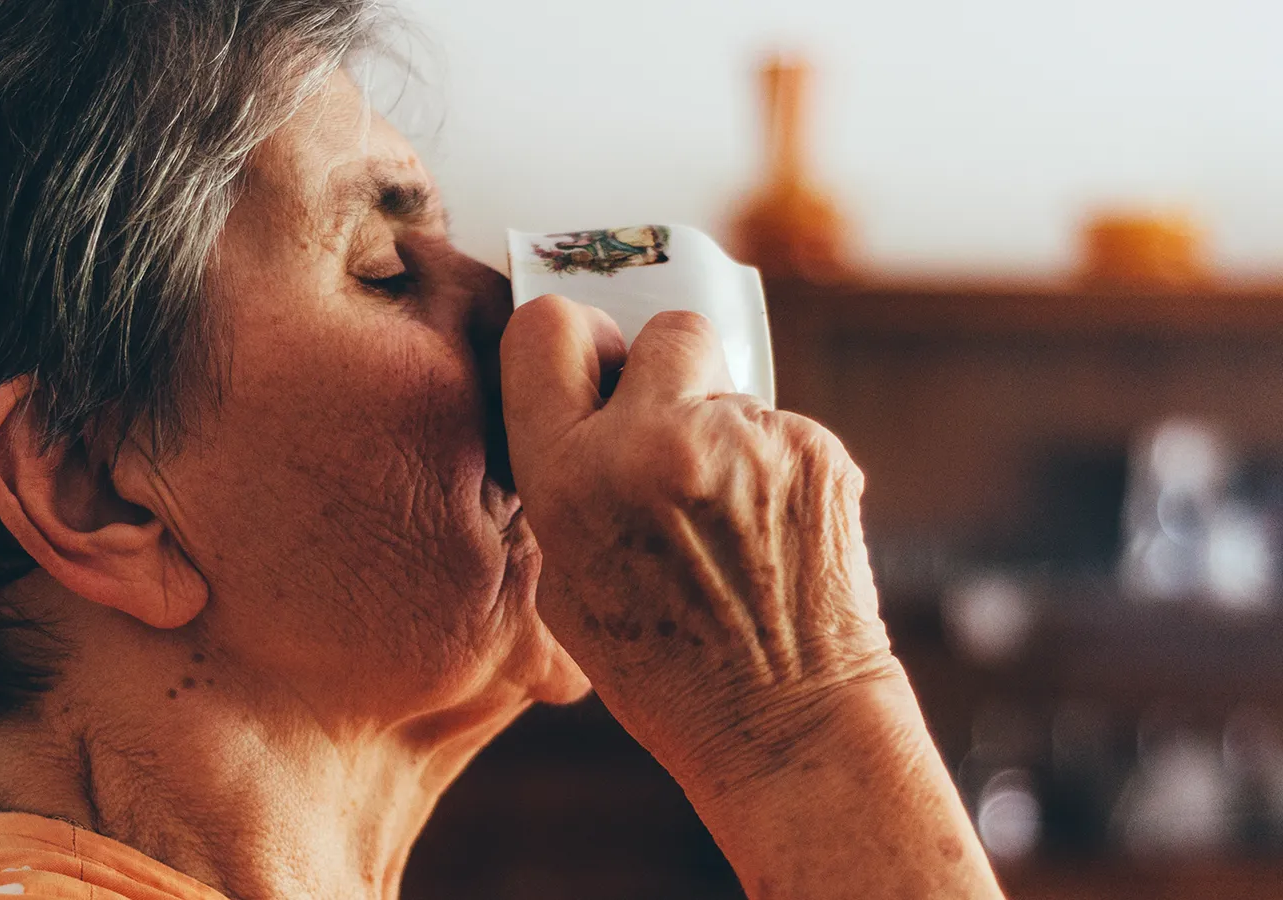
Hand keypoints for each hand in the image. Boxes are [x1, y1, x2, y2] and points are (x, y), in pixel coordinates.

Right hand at [500, 294, 898, 776]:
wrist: (786, 721)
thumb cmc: (665, 668)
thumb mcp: (566, 581)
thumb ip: (568, 477)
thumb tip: (590, 404)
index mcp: (569, 477)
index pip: (546, 329)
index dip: (573, 343)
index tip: (594, 369)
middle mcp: (653, 443)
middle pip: (664, 331)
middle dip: (669, 375)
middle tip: (673, 442)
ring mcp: (745, 440)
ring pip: (732, 387)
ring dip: (726, 433)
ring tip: (729, 522)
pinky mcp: (816, 450)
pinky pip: (781, 428)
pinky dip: (776, 468)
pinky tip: (773, 535)